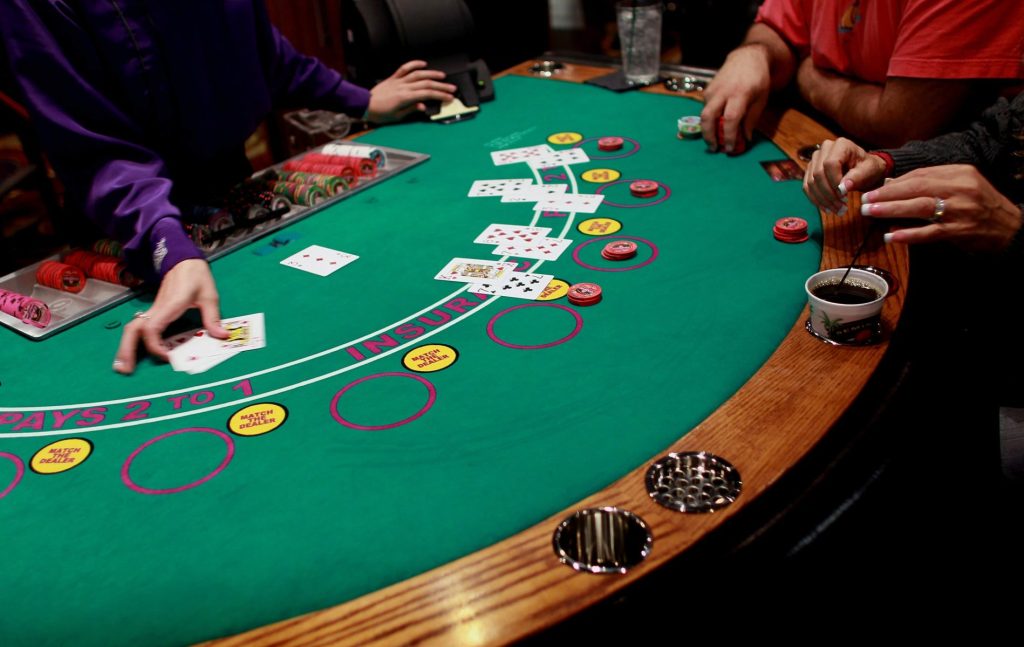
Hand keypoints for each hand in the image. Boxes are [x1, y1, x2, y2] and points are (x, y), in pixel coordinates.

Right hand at [113, 259, 227, 373]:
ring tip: (123, 368)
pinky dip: (134, 342)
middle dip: (127, 350)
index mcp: (170, 305)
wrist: (184, 261)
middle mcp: (157, 309)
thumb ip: (213, 317)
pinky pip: (140, 328)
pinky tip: (133, 355)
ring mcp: (154, 311)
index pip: (152, 328)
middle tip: (125, 370)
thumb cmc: (196, 277)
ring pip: (132, 329)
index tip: (168, 356)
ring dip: (126, 348)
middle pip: (133, 329)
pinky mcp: (155, 313)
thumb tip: (222, 336)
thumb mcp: (210, 295)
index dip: (156, 345)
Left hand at [366, 60, 455, 122]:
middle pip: (426, 84)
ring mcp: (399, 81)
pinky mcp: (393, 78)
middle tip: (452, 89)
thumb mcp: (397, 117)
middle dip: (441, 86)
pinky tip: (423, 64)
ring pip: (418, 74)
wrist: (364, 105)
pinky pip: (405, 68)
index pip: (427, 94)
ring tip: (442, 76)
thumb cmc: (379, 113)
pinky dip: (414, 64)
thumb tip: (423, 106)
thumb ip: (411, 109)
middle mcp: (403, 87)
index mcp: (405, 97)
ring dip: (432, 74)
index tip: (449, 98)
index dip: (440, 95)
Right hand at [700, 44, 770, 153]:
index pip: (730, 119)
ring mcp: (712, 90)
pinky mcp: (706, 90)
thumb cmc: (758, 79)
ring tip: (715, 140)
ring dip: (707, 130)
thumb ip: (751, 119)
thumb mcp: (761, 99)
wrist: (747, 58)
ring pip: (704, 114)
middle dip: (709, 135)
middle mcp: (722, 91)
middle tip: (714, 148)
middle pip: (708, 117)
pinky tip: (716, 124)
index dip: (729, 136)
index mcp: (740, 94)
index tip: (730, 148)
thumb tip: (745, 139)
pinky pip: (705, 109)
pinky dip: (709, 120)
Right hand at [803, 137, 887, 212]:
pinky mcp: (810, 170)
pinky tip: (826, 208)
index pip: (830, 164)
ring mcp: (815, 159)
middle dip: (828, 194)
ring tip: (836, 211)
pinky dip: (816, 200)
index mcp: (841, 145)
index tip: (845, 196)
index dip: (834, 181)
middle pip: (818, 174)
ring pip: (811, 182)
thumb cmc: (868, 168)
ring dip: (822, 200)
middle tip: (841, 208)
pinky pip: (807, 187)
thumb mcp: (869, 171)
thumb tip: (842, 188)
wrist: (864, 170)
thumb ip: (857, 177)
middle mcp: (824, 149)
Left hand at [861, 165, 1022, 251]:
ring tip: (870, 212)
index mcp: (959, 173)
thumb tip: (893, 185)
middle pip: (916, 188)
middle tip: (865, 200)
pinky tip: (891, 235)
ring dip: (892, 210)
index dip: (894, 182)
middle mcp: (960, 188)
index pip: (920, 174)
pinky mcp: (959, 230)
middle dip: (887, 194)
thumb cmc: (978, 204)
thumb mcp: (961, 185)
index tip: (874, 188)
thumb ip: (931, 183)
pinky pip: (929, 232)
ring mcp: (960, 210)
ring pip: (920, 207)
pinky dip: (909, 234)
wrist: (1008, 226)